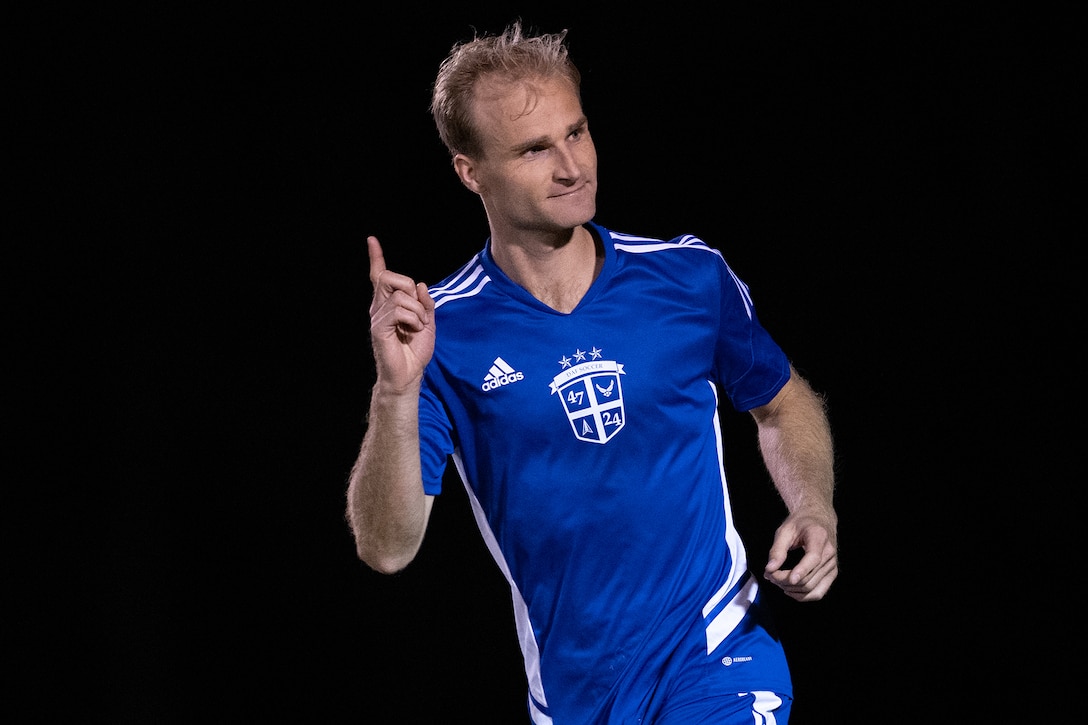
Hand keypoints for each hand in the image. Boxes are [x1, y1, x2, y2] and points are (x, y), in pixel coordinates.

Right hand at [367, 235, 435, 392]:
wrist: (409, 374)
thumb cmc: (415, 351)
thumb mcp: (428, 322)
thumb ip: (425, 303)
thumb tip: (419, 284)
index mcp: (389, 304)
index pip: (380, 276)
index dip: (376, 258)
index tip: (371, 240)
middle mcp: (379, 307)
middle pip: (390, 277)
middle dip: (409, 288)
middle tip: (418, 310)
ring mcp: (377, 316)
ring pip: (399, 295)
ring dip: (417, 311)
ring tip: (416, 327)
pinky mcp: (378, 327)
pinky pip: (398, 310)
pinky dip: (413, 319)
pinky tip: (412, 331)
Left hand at [763, 508, 837, 601]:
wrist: (818, 520)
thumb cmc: (800, 523)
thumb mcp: (784, 530)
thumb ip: (777, 550)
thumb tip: (769, 569)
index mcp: (819, 537)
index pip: (813, 558)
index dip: (802, 570)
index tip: (789, 579)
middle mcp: (829, 553)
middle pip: (809, 577)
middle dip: (786, 581)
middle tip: (769, 575)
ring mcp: (833, 565)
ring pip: (812, 588)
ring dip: (791, 590)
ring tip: (776, 581)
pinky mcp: (831, 574)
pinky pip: (818, 592)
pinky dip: (802, 596)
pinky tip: (789, 590)